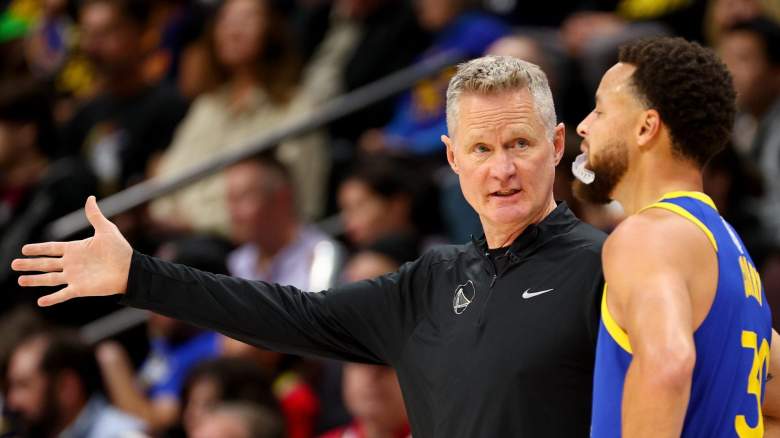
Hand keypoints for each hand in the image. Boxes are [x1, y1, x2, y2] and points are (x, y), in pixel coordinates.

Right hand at [12, 196, 132, 305]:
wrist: (130, 270)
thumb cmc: (120, 250)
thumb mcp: (106, 230)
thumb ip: (95, 216)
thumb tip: (90, 198)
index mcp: (76, 249)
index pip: (52, 249)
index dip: (38, 249)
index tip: (24, 249)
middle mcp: (72, 263)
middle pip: (46, 264)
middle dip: (30, 264)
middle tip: (13, 264)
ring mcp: (75, 277)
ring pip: (49, 279)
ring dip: (35, 281)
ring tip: (20, 281)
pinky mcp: (80, 289)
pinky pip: (63, 294)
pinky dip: (52, 299)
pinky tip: (40, 302)